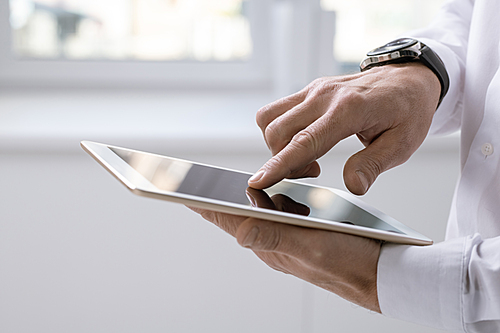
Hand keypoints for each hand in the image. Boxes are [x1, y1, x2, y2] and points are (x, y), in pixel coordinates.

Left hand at [188, 191, 381, 311]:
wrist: (379, 272)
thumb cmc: (349, 263)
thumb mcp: (312, 248)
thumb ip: (278, 238)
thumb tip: (241, 232)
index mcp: (269, 243)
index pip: (226, 219)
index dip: (200, 202)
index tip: (176, 187)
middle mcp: (273, 239)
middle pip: (235, 212)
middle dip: (216, 193)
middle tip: (192, 177)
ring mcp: (286, 234)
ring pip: (257, 209)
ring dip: (245, 192)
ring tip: (226, 180)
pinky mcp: (301, 229)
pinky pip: (278, 209)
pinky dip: (273, 194)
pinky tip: (276, 187)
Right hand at [248, 63, 440, 193]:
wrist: (409, 77)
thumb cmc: (408, 110)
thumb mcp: (402, 144)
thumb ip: (373, 165)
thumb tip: (353, 187)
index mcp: (349, 110)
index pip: (305, 142)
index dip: (279, 165)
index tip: (258, 182)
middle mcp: (325, 96)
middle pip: (279, 132)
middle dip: (282, 161)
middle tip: (312, 172)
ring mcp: (314, 90)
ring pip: (270, 118)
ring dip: (278, 145)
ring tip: (307, 158)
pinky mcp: (310, 90)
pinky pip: (277, 110)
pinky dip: (280, 131)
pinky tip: (304, 141)